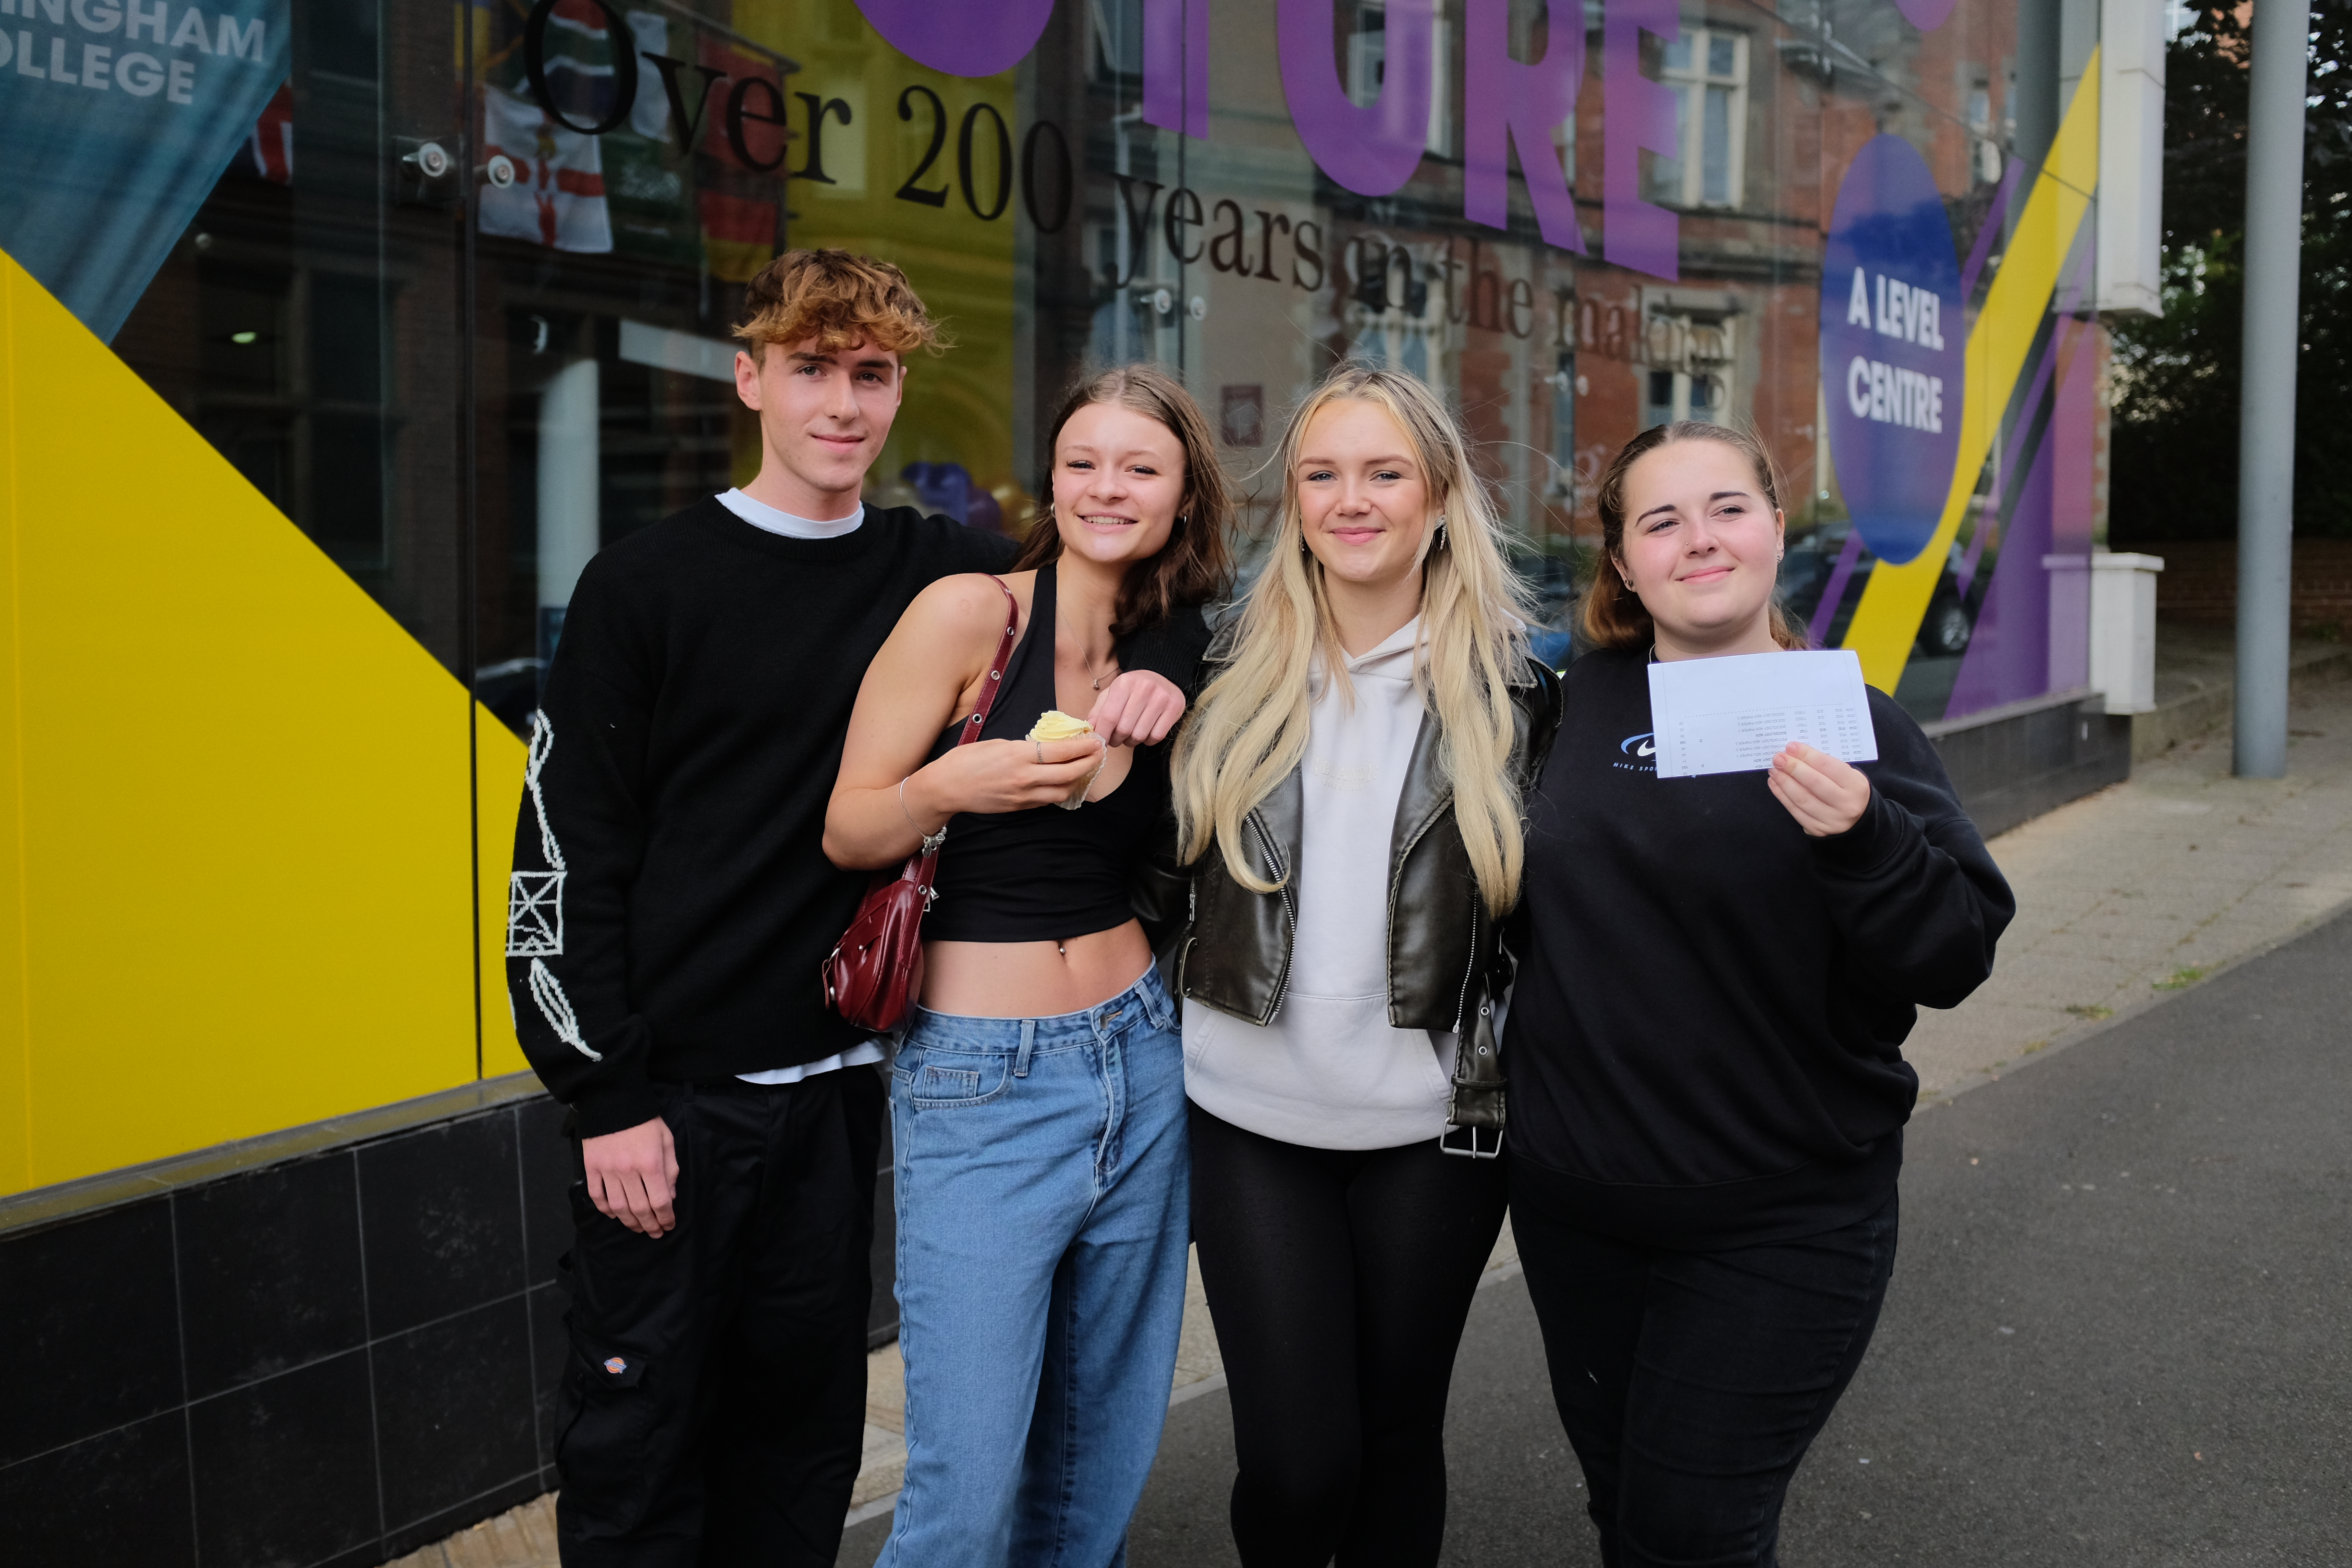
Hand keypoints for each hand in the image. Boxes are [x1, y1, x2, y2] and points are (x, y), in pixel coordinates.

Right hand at [582, 1116, 679, 1236]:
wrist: (613, 1100)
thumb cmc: (645, 1120)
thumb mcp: (666, 1140)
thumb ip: (670, 1169)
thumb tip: (670, 1196)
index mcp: (650, 1163)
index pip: (660, 1201)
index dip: (666, 1218)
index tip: (669, 1225)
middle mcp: (628, 1171)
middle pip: (639, 1209)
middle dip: (649, 1225)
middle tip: (655, 1232)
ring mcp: (607, 1170)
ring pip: (618, 1207)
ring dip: (629, 1222)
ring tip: (637, 1227)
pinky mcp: (592, 1167)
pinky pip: (597, 1196)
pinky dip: (606, 1210)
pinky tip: (615, 1214)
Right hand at [909, 732, 1106, 820]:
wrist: (946, 788)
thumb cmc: (965, 760)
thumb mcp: (996, 742)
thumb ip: (1023, 747)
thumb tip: (1045, 748)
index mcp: (1018, 755)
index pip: (1061, 752)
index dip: (1083, 747)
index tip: (1094, 740)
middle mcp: (1024, 777)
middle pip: (1068, 774)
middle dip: (1088, 763)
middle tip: (1098, 753)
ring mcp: (1022, 796)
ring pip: (1062, 792)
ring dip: (1077, 780)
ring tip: (1083, 768)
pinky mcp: (1019, 808)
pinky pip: (1046, 800)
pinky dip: (1059, 790)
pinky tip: (1063, 781)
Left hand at [1090, 669, 1187, 747]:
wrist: (1162, 676)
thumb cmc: (1133, 688)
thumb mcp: (1112, 693)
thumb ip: (1099, 711)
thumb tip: (1090, 730)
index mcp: (1124, 683)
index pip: (1109, 717)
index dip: (1102, 734)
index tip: (1100, 742)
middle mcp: (1144, 689)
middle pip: (1124, 729)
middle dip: (1116, 739)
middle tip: (1116, 739)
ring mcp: (1161, 698)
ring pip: (1139, 735)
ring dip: (1131, 741)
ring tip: (1130, 735)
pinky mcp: (1174, 708)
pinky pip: (1156, 737)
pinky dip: (1148, 740)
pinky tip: (1145, 733)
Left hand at [1767, 742, 1870, 836]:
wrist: (1857, 820)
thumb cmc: (1848, 790)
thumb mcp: (1848, 775)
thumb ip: (1826, 765)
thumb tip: (1796, 754)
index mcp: (1856, 786)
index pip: (1828, 766)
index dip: (1807, 755)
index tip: (1791, 747)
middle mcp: (1846, 805)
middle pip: (1814, 783)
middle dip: (1793, 768)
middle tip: (1778, 758)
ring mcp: (1832, 820)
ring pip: (1802, 799)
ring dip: (1784, 782)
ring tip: (1774, 770)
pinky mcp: (1818, 830)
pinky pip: (1796, 811)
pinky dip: (1782, 796)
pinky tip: (1775, 784)